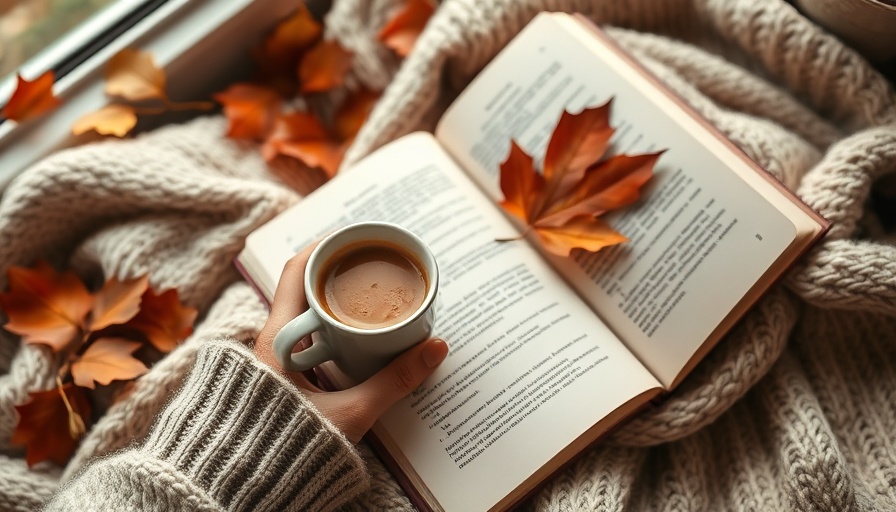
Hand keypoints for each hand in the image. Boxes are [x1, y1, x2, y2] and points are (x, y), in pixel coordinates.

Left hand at [253, 242, 448, 442]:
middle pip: (303, 289)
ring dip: (334, 303)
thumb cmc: (290, 446)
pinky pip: (306, 340)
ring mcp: (271, 360)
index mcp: (277, 338)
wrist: (251, 483)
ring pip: (304, 315)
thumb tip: (435, 348)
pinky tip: (355, 338)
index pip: (296, 272)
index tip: (354, 239)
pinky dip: (331, 330)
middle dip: (338, 275)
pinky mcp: (279, 379)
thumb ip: (394, 381)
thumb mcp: (351, 412)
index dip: (324, 248)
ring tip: (369, 299)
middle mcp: (269, 342)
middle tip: (372, 268)